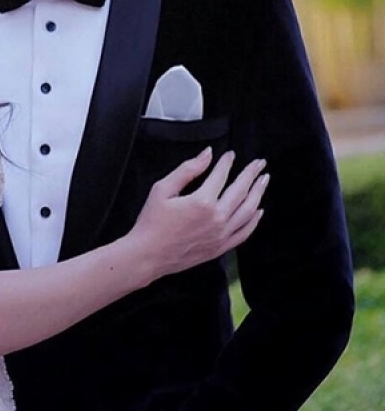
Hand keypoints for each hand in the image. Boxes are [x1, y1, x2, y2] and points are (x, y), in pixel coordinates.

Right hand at [127, 149, 267, 279]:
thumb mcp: (162, 189)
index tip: (230, 155)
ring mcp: (221, 235)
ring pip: (248, 211)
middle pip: (241, 191)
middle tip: (259, 163)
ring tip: (263, 181)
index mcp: (202, 201)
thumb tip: (207, 154)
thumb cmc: (151, 222)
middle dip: (251, 174)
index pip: (221, 176)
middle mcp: (217, 218)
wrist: (147, 255)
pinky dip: (254, 221)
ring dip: (258, 193)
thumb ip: (187, 170)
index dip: (227, 162)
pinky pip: (244, 233)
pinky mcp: (220, 248)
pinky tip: (258, 211)